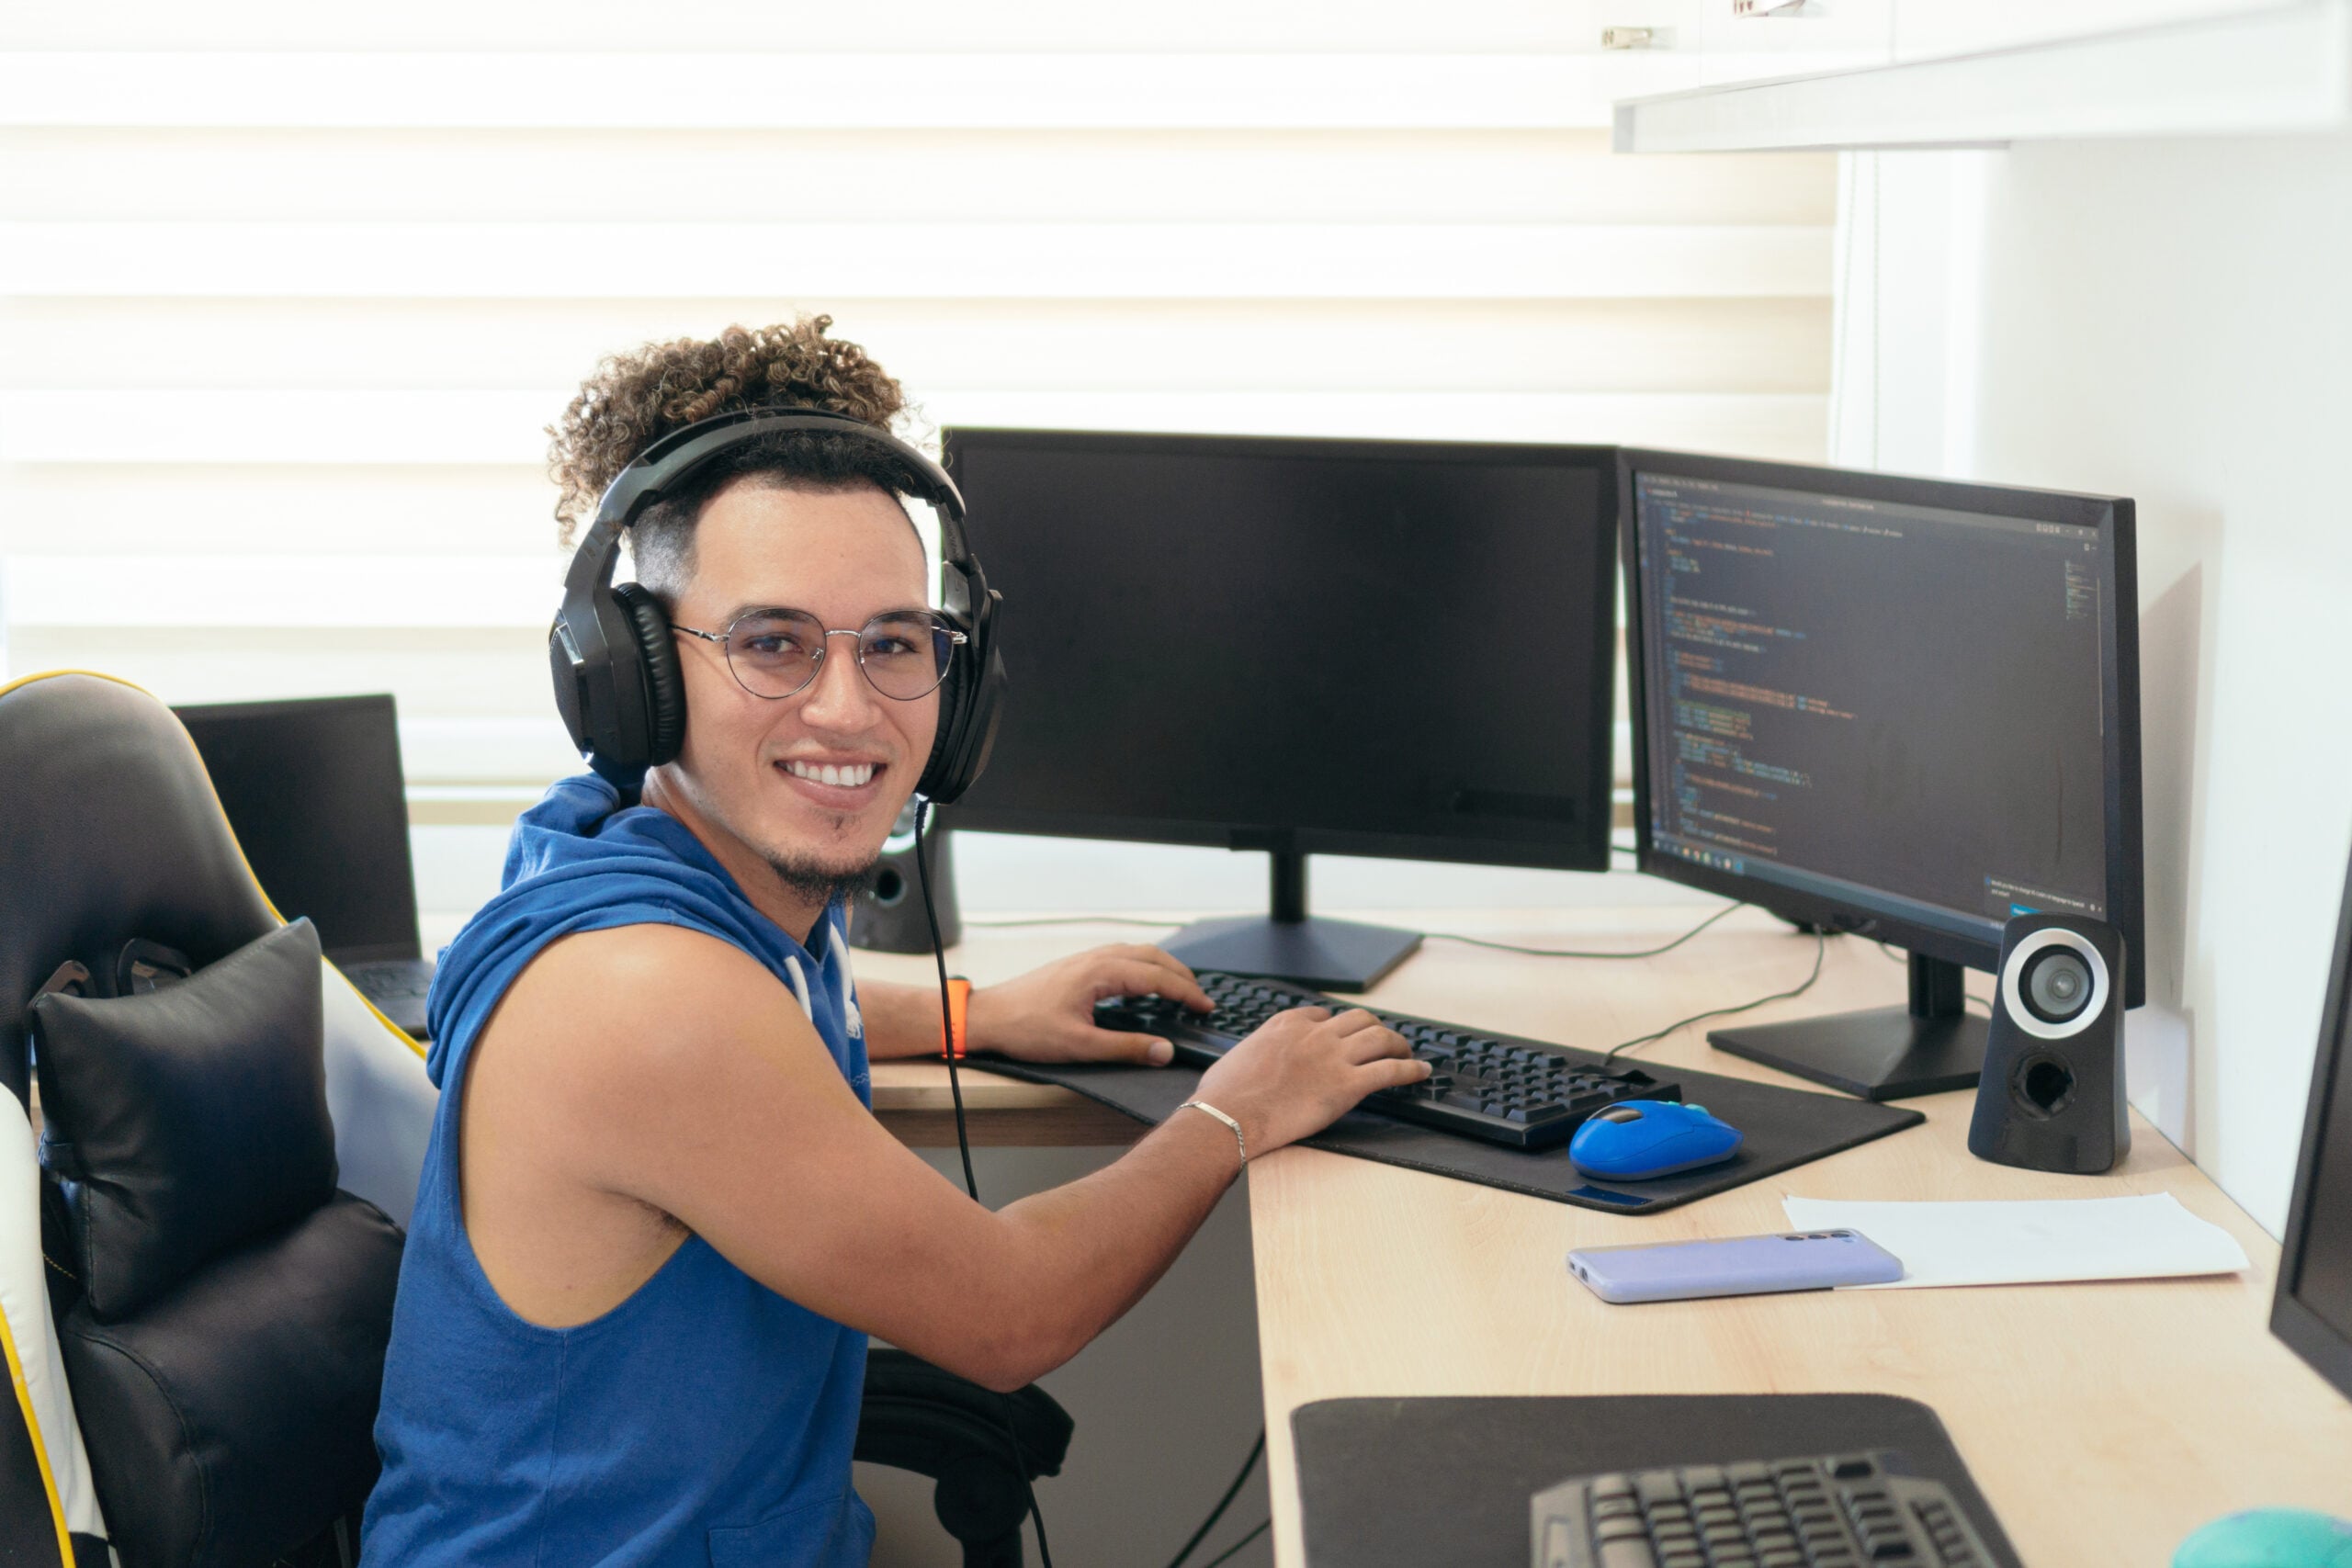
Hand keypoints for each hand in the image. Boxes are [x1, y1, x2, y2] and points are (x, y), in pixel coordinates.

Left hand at [963, 944, 1214, 1065]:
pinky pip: (1121, 958)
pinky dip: (1143, 967)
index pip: (1156, 977)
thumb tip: (1165, 1050)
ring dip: (1162, 968)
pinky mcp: (1077, 966)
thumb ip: (1126, 1047)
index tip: (1205, 1007)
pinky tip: (1142, 984)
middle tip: (1200, 997)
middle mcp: (1095, 958)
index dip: (1185, 992)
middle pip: (1151, 957)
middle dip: (1180, 975)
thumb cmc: (1027, 1029)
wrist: (988, 1017)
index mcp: (1100, 972)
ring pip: (1136, 954)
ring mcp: (1085, 959)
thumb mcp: (1080, 1046)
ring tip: (1179, 988)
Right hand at [1192, 1006, 1425, 1157]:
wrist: (1229, 1116)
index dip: (1338, 1026)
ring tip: (1408, 1053)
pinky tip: (1421, 1072)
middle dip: (1375, 1028)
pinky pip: (1390, 1071)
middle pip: (1360, 1020)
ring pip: (1381, 1037)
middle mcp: (1315, 1034)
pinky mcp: (1348, 1085)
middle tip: (1384, 1041)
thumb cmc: (1224, 1095)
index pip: (1323, 1015)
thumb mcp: (1238, 1057)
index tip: (1344, 1036)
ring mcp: (1333, 1057)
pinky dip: (1411, 1069)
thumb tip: (1253, 1062)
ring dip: (1399, 1044)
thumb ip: (1257, 1052)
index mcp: (1287, 1024)